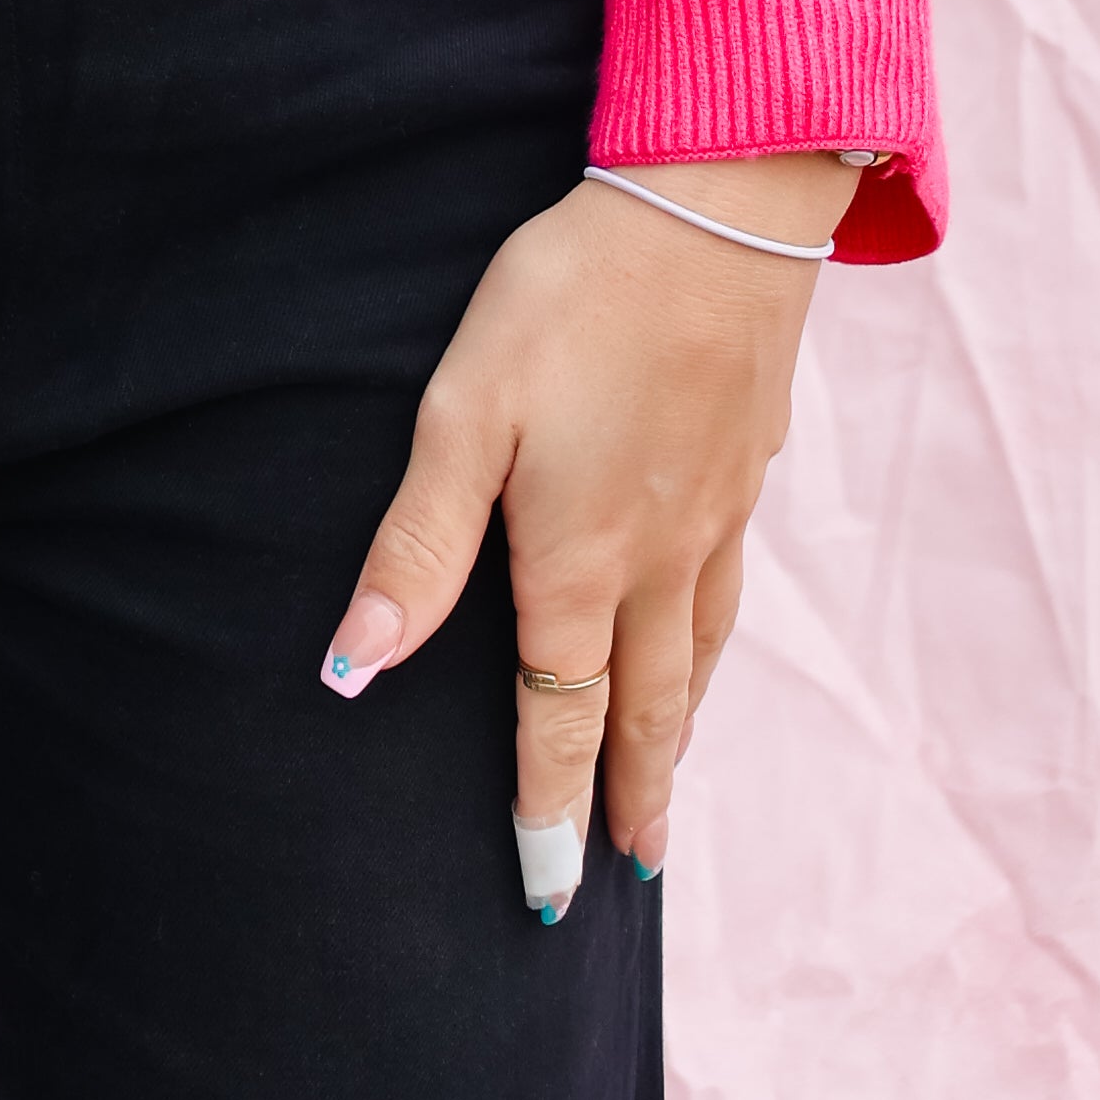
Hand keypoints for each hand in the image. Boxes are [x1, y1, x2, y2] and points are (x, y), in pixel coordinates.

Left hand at [319, 155, 850, 904]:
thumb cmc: (573, 299)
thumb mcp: (467, 410)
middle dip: (631, 797)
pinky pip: (731, 591)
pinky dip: (714, 647)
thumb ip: (417, 546)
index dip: (547, 803)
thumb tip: (354, 672)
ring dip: (679, 732)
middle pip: (644, 708)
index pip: (558, 715)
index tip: (548, 888)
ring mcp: (713, 514)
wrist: (716, 211)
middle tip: (630, 874)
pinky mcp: (746, 465)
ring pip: (698, 655)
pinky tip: (709, 631)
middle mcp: (658, 559)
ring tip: (669, 779)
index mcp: (579, 559)